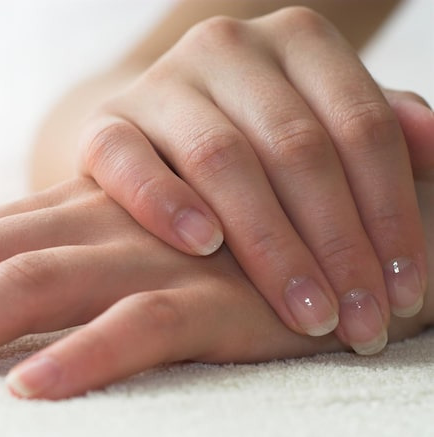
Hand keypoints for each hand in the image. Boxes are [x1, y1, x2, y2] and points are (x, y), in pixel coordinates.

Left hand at [0, 177, 429, 399]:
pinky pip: (144, 326)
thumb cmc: (230, 251)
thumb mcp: (131, 253)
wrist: (348, 225)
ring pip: (32, 285)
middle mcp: (98, 228)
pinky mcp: (218, 299)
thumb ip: (63, 267)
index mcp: (70, 219)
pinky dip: (84, 358)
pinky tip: (26, 395)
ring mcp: (155, 259)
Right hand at [79, 7, 433, 353]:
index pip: (361, 126)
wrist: (156, 130)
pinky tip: (203, 246)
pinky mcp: (104, 123)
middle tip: (358, 323)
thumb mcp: (319, 121)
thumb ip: (375, 129)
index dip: (391, 214)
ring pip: (223, 158)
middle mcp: (228, 48)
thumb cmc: (253, 137)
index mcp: (297, 41)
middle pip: (296, 148)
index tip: (406, 292)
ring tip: (303, 310)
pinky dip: (165, 201)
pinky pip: (128, 161)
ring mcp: (161, 83)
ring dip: (269, 244)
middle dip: (336, 246)